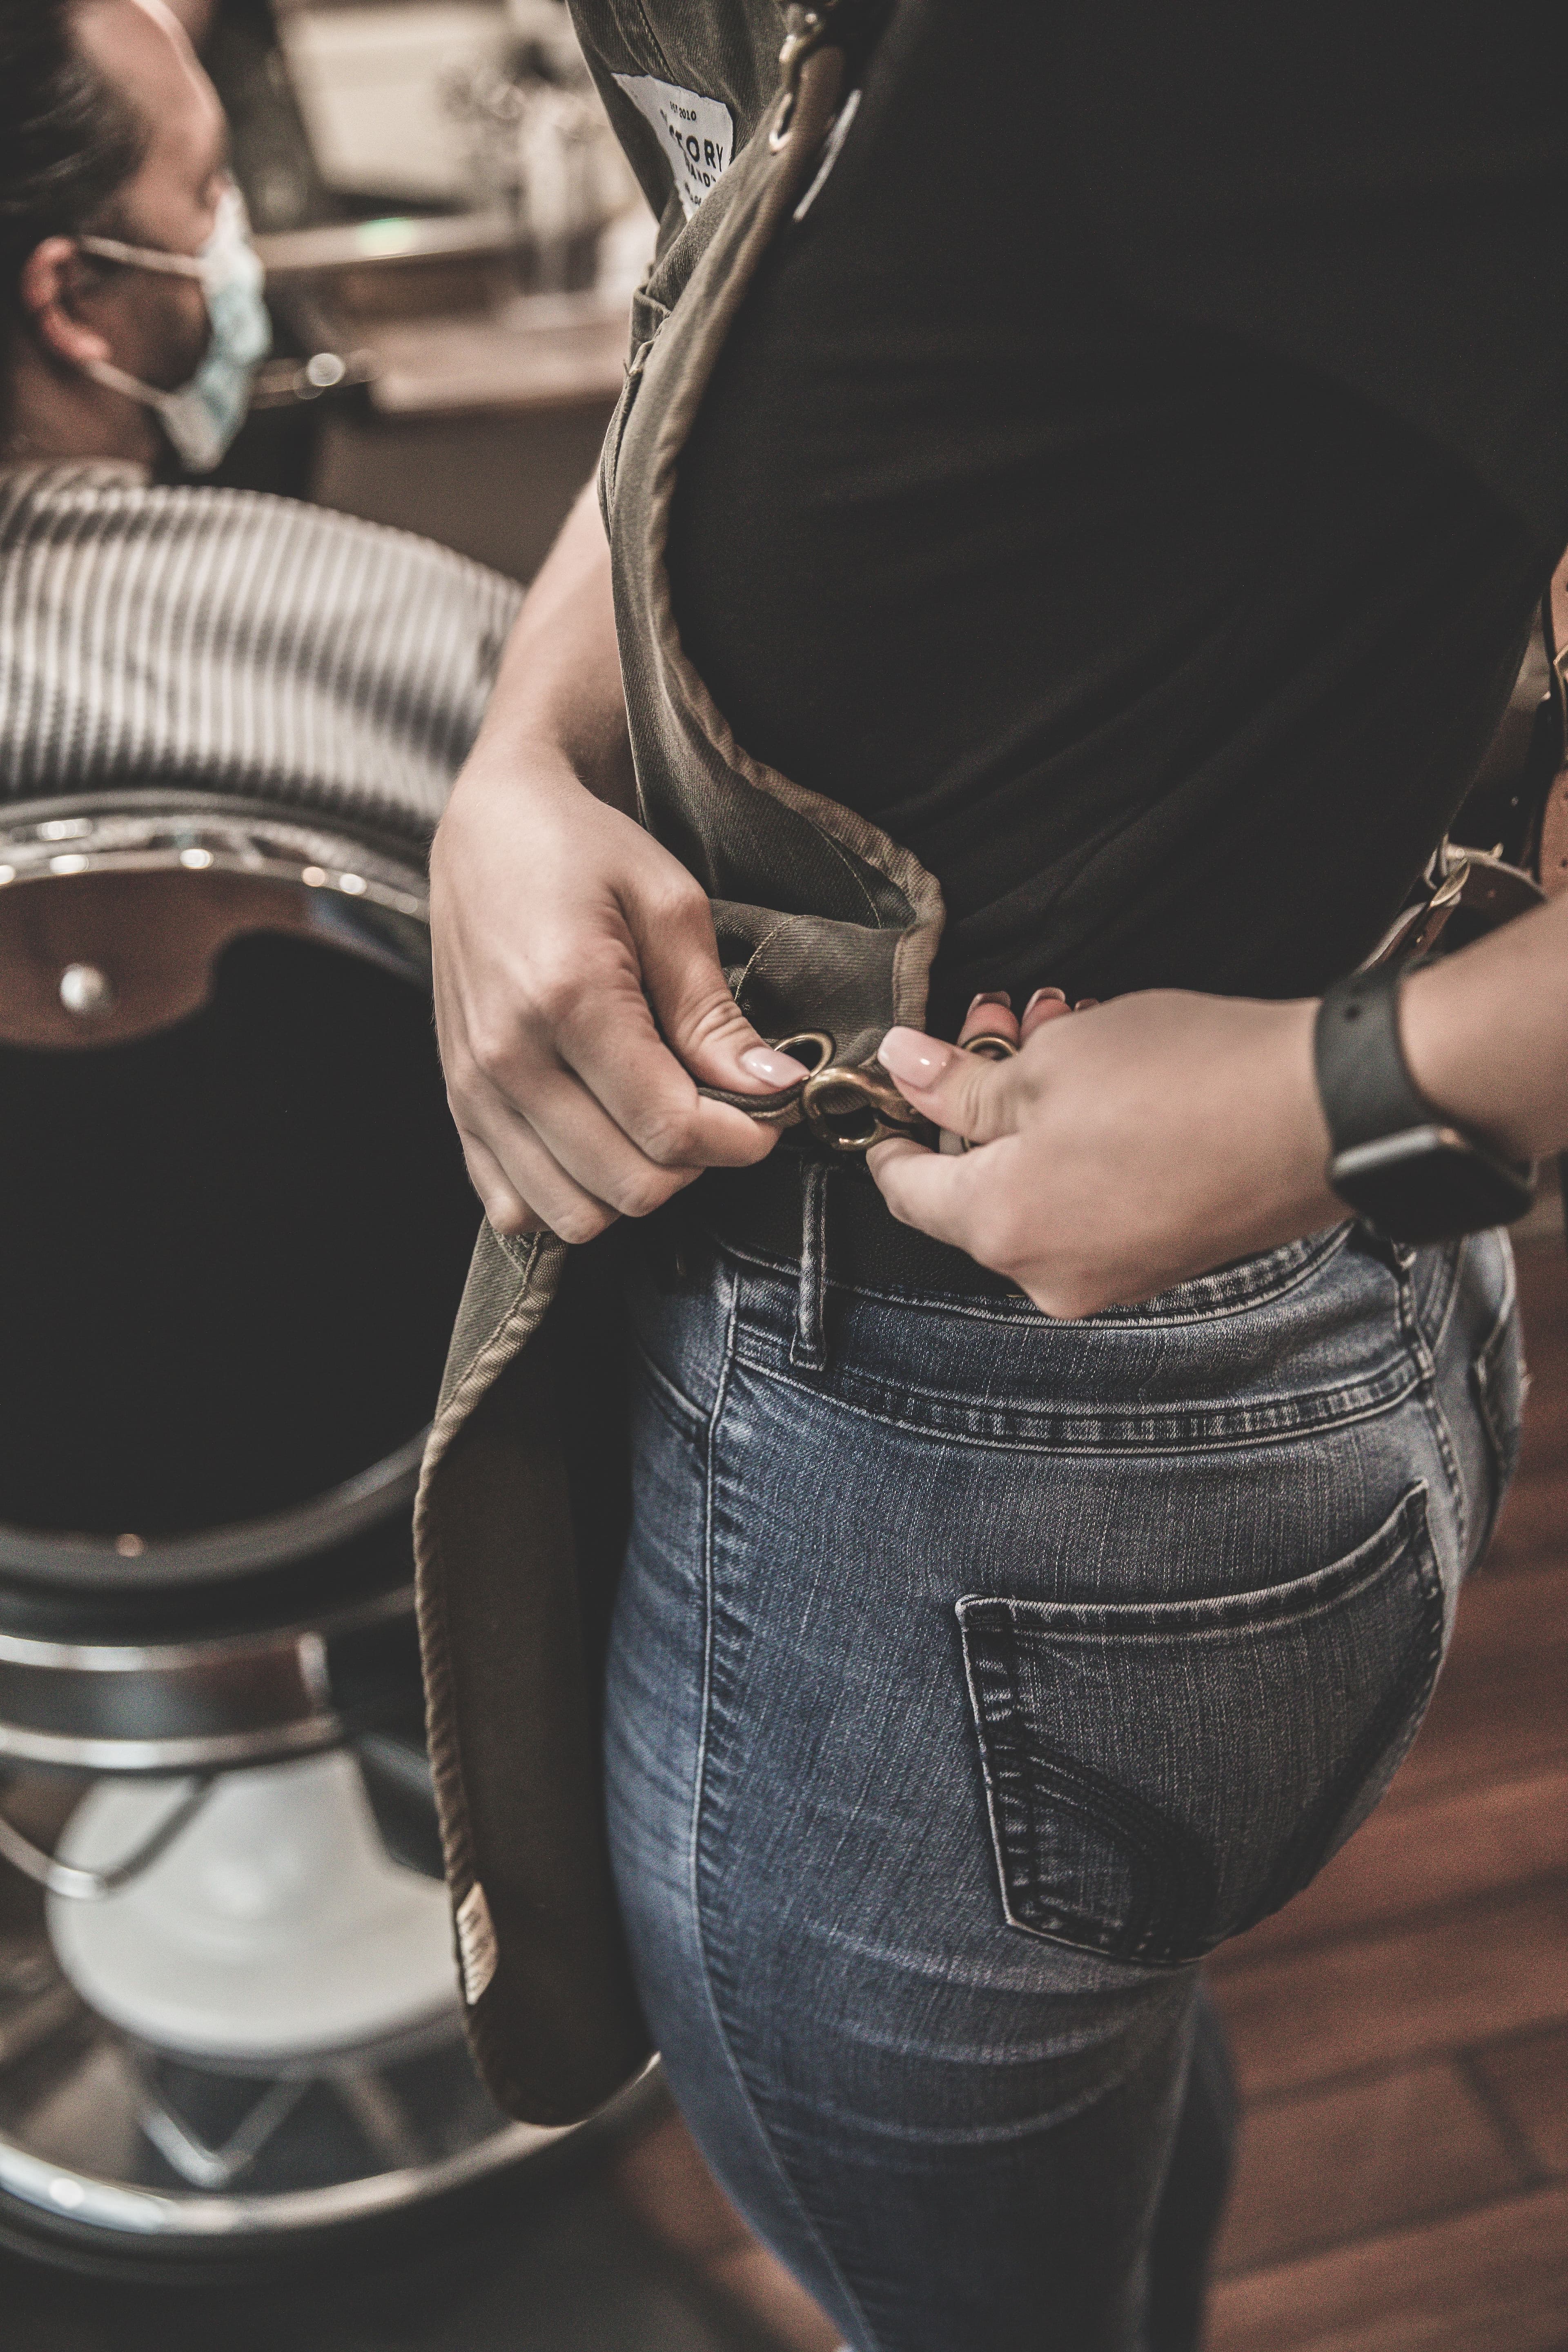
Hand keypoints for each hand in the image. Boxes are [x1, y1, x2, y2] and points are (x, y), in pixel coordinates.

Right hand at [431, 751, 807, 1241]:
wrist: (492, 826)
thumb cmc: (583, 851)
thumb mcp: (670, 908)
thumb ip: (714, 1014)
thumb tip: (773, 1088)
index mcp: (567, 999)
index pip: (669, 1128)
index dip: (740, 1139)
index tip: (768, 1112)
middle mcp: (507, 1057)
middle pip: (627, 1184)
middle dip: (694, 1165)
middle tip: (716, 1112)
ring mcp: (473, 1088)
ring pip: (572, 1214)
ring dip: (633, 1188)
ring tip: (656, 1125)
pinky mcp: (457, 1103)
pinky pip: (513, 1208)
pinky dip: (566, 1198)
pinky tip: (598, 1145)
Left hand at [867, 986, 1339, 1315]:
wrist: (1327, 1113)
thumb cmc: (1189, 1083)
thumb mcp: (1053, 1061)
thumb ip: (964, 1081)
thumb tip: (905, 1071)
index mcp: (1005, 1229)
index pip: (909, 1190)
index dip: (888, 1135)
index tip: (884, 1095)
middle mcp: (1051, 1273)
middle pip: (979, 1186)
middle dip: (980, 1095)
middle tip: (997, 1019)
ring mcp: (1114, 1274)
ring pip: (1040, 1185)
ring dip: (1038, 1107)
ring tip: (1062, 1023)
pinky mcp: (1166, 1255)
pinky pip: (1094, 1200)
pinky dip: (1085, 1140)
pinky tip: (1109, 1072)